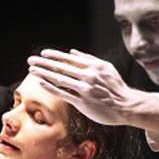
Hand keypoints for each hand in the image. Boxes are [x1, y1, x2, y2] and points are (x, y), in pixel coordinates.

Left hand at [27, 49, 158, 131]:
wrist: (127, 106)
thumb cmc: (116, 87)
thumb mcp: (107, 68)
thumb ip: (89, 59)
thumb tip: (71, 52)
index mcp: (94, 66)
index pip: (69, 59)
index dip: (55, 55)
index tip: (43, 53)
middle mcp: (88, 75)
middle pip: (61, 67)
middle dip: (44, 63)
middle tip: (31, 60)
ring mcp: (84, 89)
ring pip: (59, 78)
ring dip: (44, 73)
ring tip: (32, 69)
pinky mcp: (82, 102)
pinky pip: (63, 93)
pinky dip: (51, 87)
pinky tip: (41, 82)